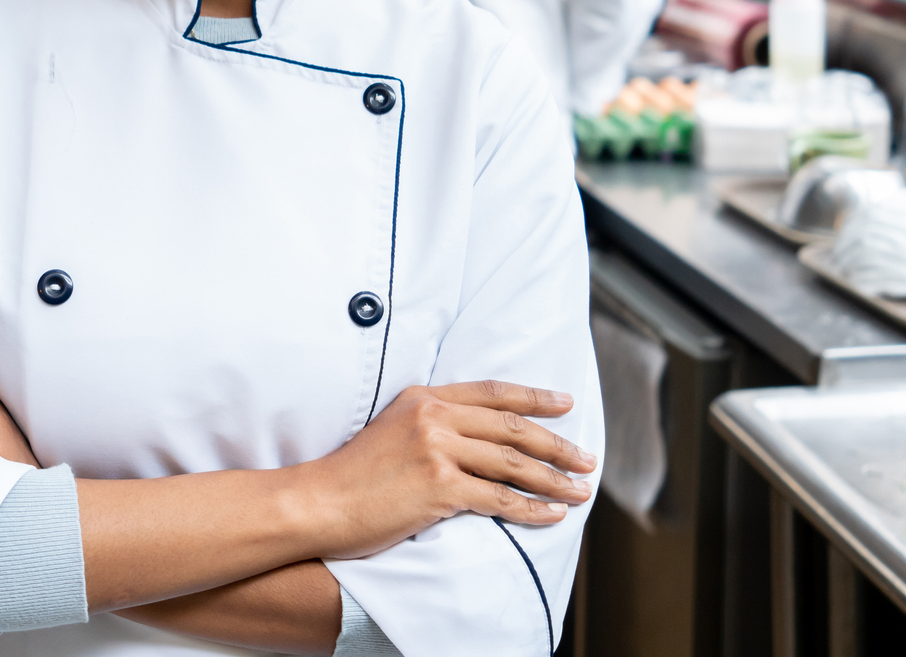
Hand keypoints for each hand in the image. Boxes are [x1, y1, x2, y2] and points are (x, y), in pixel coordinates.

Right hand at [298, 382, 596, 558]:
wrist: (318, 502)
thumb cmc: (352, 476)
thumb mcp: (390, 429)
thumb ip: (430, 424)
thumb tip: (472, 437)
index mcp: (423, 397)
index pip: (492, 392)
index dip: (534, 397)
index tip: (565, 404)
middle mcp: (433, 417)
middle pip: (512, 427)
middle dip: (556, 444)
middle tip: (586, 458)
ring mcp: (437, 450)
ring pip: (513, 463)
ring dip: (554, 478)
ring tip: (579, 489)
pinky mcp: (439, 486)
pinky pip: (500, 498)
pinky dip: (532, 508)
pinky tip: (553, 514)